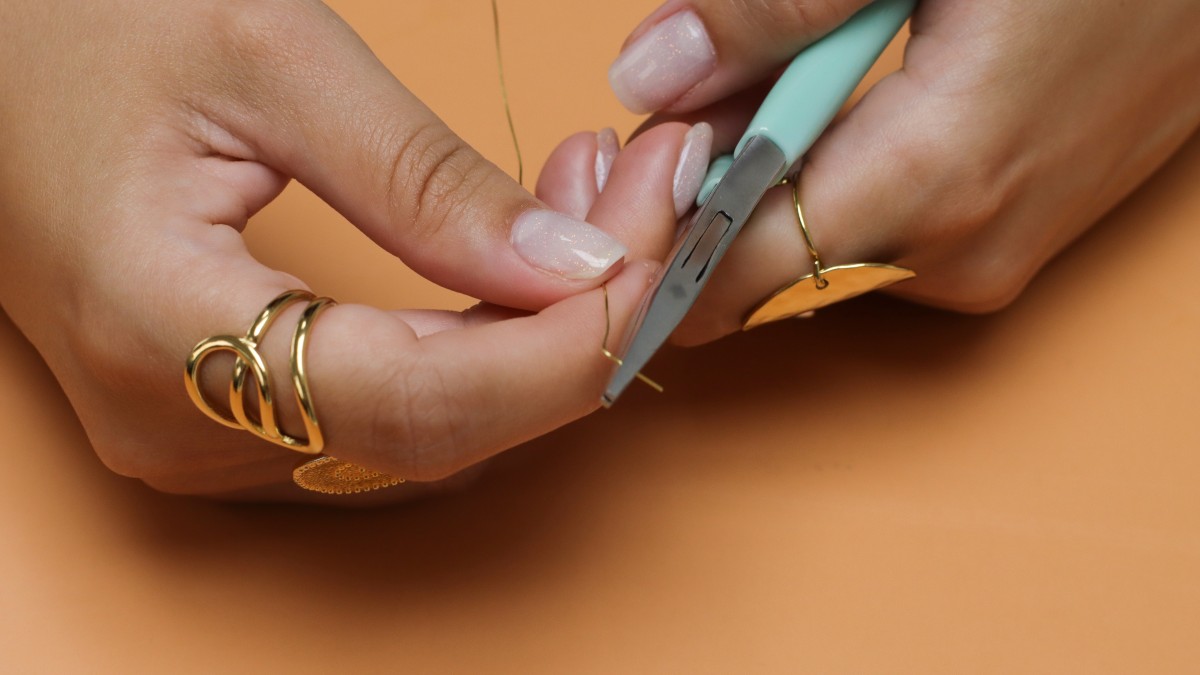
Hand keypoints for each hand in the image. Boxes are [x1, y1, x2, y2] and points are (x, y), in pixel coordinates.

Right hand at [0, 0, 692, 500]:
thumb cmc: (77, 30)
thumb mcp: (267, 59)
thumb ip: (424, 182)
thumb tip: (570, 266)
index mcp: (159, 329)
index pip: (424, 396)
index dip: (565, 343)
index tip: (657, 248)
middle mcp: (181, 423)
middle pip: (445, 422)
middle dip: (576, 323)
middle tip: (650, 196)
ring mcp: (202, 432)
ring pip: (430, 423)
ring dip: (536, 330)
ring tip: (595, 198)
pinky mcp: (226, 412)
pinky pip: (389, 405)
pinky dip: (478, 339)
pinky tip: (519, 256)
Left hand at [546, 0, 1199, 344]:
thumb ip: (775, 10)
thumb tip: (647, 79)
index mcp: (933, 180)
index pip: (737, 272)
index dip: (653, 252)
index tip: (599, 204)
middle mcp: (959, 249)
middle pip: (766, 257)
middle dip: (702, 191)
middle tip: (687, 89)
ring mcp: (992, 254)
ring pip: (819, 241)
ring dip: (770, 173)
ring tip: (778, 72)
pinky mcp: (1009, 239)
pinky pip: (880, 229)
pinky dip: (835, 173)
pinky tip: (845, 94)